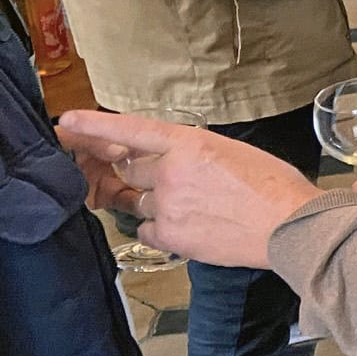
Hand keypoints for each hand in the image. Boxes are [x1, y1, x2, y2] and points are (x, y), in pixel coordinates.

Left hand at [56, 110, 321, 268]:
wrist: (288, 225)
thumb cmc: (273, 184)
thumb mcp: (233, 152)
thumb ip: (194, 152)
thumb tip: (173, 158)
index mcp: (190, 143)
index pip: (133, 129)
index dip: (97, 124)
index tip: (68, 119)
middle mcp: (170, 172)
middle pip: (134, 168)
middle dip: (149, 174)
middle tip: (183, 183)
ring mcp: (167, 205)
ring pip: (142, 200)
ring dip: (161, 202)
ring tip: (200, 208)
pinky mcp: (169, 236)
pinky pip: (148, 229)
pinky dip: (163, 228)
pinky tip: (194, 227)